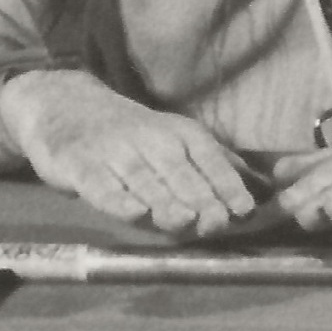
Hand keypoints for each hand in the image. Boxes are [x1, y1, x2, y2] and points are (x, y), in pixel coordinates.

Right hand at [0, 69, 259, 236]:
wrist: (64, 107)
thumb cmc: (131, 135)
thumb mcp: (176, 140)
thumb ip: (216, 165)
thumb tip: (266, 189)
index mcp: (179, 134)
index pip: (209, 159)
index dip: (227, 184)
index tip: (245, 210)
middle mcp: (150, 139)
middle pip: (180, 172)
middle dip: (201, 198)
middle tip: (219, 223)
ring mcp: (114, 151)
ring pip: (144, 180)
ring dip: (165, 201)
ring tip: (186, 222)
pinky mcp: (80, 164)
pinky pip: (101, 185)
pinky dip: (117, 199)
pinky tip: (134, 213)